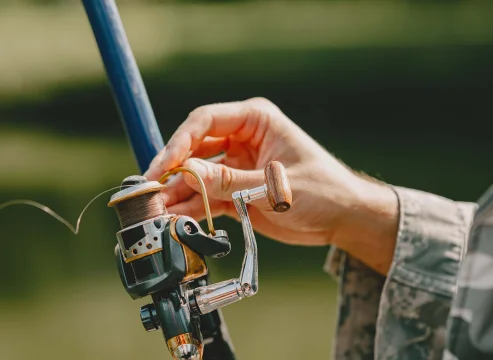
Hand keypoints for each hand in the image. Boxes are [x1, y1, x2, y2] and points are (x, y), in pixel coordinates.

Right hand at [144, 98, 398, 271]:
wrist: (342, 219)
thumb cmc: (322, 191)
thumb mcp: (274, 186)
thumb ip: (229, 181)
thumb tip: (186, 174)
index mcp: (255, 120)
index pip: (205, 121)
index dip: (179, 142)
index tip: (163, 165)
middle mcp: (241, 138)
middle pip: (194, 147)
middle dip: (171, 169)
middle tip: (150, 190)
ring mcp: (236, 164)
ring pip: (195, 174)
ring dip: (176, 192)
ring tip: (157, 210)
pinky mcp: (234, 189)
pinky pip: (205, 196)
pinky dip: (190, 207)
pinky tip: (175, 219)